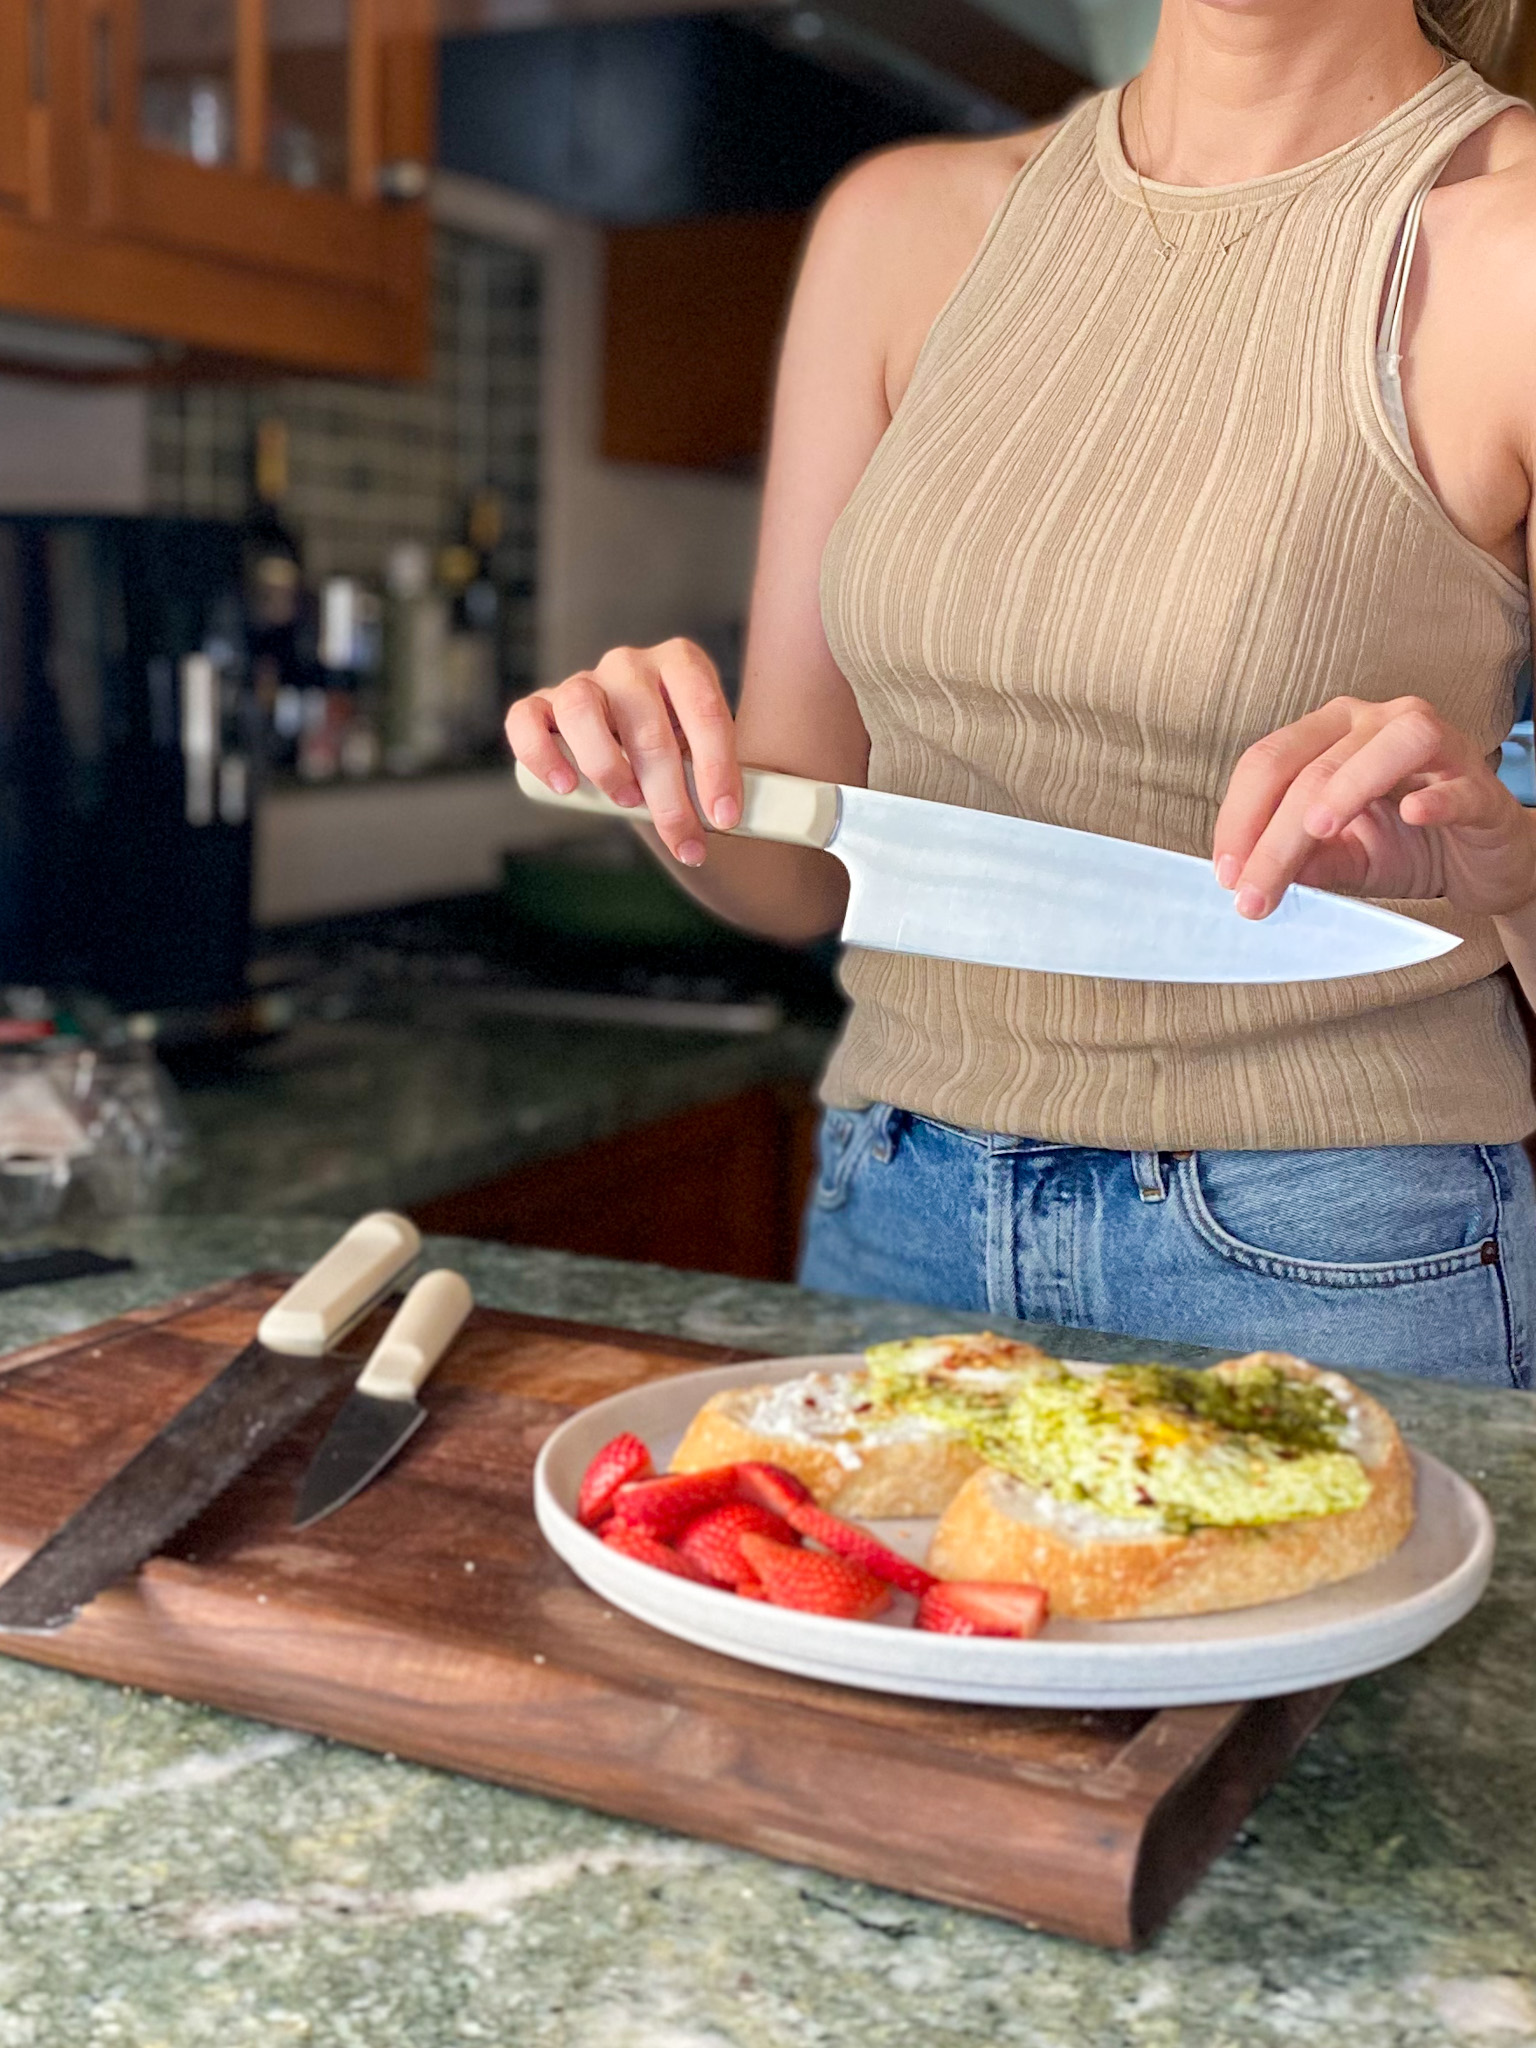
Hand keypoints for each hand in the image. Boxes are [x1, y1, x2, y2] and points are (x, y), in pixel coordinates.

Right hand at [505, 639, 742, 867]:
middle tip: (683, 839)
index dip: (717, 767)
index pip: (703, 709)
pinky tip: (565, 787)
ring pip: (581, 709)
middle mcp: (631, 665)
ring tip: (626, 802)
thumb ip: (719, 776)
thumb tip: (728, 819)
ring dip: (606, 764)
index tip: (725, 816)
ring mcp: (583, 682)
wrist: (641, 750)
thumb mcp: (709, 757)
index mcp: (682, 664)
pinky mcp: (542, 706)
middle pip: (646, 725)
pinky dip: (541, 754)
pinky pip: (526, 720)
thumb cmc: (682, 754)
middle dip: (668, 795)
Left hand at [1212, 695, 1535, 920]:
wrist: (1480, 860)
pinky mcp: (1480, 785)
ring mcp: (1435, 746)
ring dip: (1347, 788)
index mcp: (1330, 735)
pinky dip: (1433, 797)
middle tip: (1254, 893)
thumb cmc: (1406, 846)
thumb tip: (1251, 875)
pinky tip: (1413, 814)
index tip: (1225, 876)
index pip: (1268, 762)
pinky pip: (1455, 782)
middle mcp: (1377, 724)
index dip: (1239, 817)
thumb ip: (1303, 860)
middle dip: (1276, 834)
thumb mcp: (1342, 858)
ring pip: (1386, 748)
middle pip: (1314, 766)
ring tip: (1316, 832)